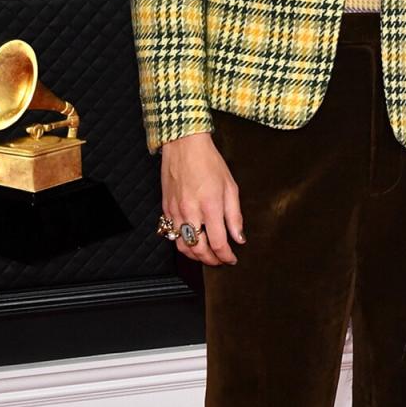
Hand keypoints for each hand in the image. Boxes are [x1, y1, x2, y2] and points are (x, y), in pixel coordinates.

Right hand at [160, 131, 243, 266]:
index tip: (232, 259)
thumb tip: (239, 238)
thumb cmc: (208, 162)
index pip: (218, 243)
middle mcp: (190, 212)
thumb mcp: (230, 187)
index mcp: (210, 206)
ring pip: (183, 246)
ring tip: (207, 255)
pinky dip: (183, 243)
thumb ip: (234, 216)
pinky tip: (192, 241)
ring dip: (196, 256)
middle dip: (211, 260)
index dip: (226, 256)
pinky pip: (172, 234)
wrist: (184, 145)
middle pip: (199, 250)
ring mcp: (175, 211)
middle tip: (220, 261)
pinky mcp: (166, 209)